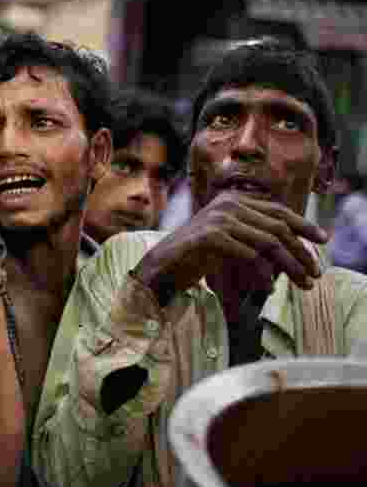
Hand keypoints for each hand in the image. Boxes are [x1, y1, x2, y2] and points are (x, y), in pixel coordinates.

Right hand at [133, 191, 329, 295]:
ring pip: (268, 242)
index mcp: (233, 200)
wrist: (162, 265)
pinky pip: (248, 255)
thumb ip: (253, 235)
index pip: (278, 210)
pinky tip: (267, 286)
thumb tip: (291, 246)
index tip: (324, 240)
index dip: (304, 225)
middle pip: (278, 227)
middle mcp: (227, 204)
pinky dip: (262, 273)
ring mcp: (218, 218)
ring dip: (288, 266)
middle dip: (301, 252)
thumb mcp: (230, 240)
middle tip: (315, 273)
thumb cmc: (196, 255)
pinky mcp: (210, 236)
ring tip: (300, 283)